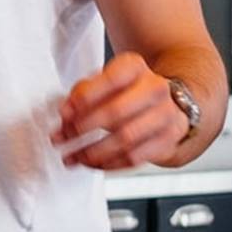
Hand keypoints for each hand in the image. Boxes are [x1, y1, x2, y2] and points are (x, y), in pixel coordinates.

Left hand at [51, 52, 188, 169]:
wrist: (160, 104)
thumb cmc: (125, 92)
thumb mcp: (102, 82)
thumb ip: (81, 93)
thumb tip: (66, 111)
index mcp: (134, 67)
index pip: (111, 80)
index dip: (84, 99)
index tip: (64, 114)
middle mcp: (155, 88)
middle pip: (116, 111)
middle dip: (83, 128)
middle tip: (62, 138)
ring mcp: (166, 114)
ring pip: (126, 138)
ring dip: (93, 152)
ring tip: (73, 156)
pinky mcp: (169, 139)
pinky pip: (135, 157)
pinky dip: (109, 164)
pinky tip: (93, 163)